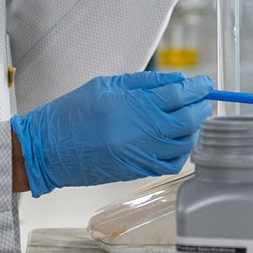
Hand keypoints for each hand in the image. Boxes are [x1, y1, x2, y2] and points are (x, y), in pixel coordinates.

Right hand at [11, 72, 213, 196]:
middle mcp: (141, 133)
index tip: (205, 83)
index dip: (197, 88)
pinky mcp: (137, 172)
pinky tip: (177, 140)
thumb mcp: (107, 85)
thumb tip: (176, 80)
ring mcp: (141, 155)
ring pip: (185, 144)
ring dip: (193, 130)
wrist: (47, 149)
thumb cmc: (72, 113)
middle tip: (203, 99)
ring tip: (190, 118)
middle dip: (200, 107)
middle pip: (187, 120)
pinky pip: (171, 163)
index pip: (178, 95)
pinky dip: (181, 151)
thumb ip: (144, 83)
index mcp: (132, 106)